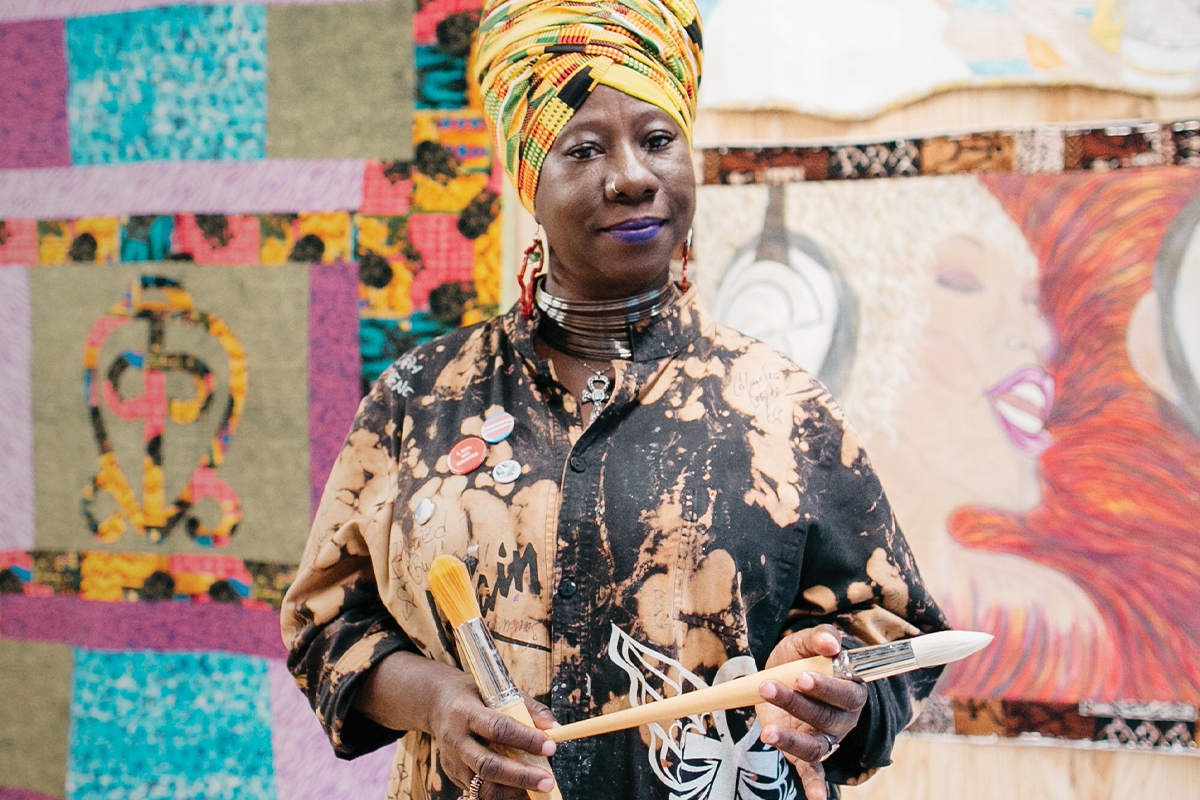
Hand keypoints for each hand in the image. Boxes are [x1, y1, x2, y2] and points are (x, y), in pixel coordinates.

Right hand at [431, 671, 558, 799]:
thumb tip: (555, 728)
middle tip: (548, 781)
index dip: (526, 739)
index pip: (498, 728)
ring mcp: (452, 761)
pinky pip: (479, 791)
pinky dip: (503, 795)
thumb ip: (529, 708)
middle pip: (488, 764)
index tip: (551, 747)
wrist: (437, 703)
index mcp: (466, 712)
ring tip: (539, 790)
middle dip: (521, 776)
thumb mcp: (500, 691)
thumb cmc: (477, 695)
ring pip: (482, 786)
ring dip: (513, 791)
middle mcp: (456, 739)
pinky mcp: (453, 775)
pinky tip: (522, 791)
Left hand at [755, 625, 867, 799]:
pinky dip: (816, 787)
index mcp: (849, 687)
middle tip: (769, 686)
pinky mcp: (807, 753)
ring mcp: (826, 738)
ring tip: (767, 731)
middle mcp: (843, 717)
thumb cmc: (802, 657)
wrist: (786, 672)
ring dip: (791, 739)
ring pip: (815, 744)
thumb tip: (831, 643)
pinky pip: (814, 772)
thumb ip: (819, 638)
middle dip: (796, 703)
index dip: (825, 686)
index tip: (801, 676)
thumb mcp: (805, 642)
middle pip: (826, 717)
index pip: (845, 691)